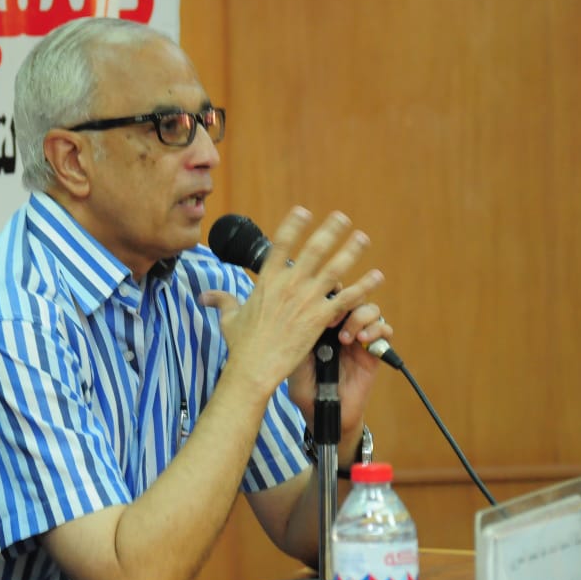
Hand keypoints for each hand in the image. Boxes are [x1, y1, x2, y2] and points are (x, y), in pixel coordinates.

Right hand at [200, 207, 386, 405]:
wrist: (254, 368)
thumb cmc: (241, 346)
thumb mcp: (229, 318)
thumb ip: (222, 301)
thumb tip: (205, 295)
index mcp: (267, 281)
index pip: (281, 245)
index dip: (293, 225)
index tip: (303, 211)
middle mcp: (289, 285)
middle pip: (314, 249)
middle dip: (329, 231)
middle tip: (342, 218)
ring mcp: (306, 300)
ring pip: (335, 268)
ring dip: (350, 251)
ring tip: (362, 238)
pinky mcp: (320, 318)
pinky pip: (347, 298)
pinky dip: (363, 286)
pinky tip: (376, 277)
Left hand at [288, 303, 392, 462]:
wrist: (325, 413)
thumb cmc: (306, 389)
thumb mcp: (295, 363)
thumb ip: (299, 340)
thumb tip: (304, 315)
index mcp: (321, 325)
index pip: (330, 296)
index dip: (329, 294)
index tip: (320, 307)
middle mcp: (341, 327)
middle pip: (353, 297)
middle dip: (346, 303)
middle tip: (333, 322)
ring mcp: (359, 338)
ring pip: (371, 310)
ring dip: (361, 318)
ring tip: (346, 338)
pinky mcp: (374, 352)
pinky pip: (385, 330)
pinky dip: (377, 330)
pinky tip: (363, 342)